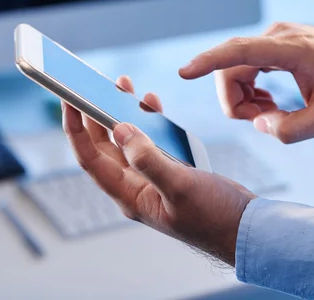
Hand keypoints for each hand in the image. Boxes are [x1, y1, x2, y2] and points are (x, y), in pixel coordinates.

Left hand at [62, 76, 255, 265]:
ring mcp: (153, 178)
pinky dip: (150, 121)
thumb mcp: (180, 187)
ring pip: (128, 140)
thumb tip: (120, 128)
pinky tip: (151, 104)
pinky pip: (152, 140)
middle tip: (93, 84)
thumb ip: (148, 159)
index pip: (90, 158)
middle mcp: (136, 186)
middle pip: (104, 145)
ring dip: (123, 112)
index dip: (75, 128)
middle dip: (96, 114)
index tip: (67, 98)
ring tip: (121, 85)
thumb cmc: (215, 217)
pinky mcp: (171, 170)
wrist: (246, 228)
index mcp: (129, 195)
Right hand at [179, 23, 313, 143]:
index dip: (208, 61)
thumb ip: (292, 130)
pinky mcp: (276, 46)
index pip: (239, 51)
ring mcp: (276, 39)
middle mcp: (278, 37)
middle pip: (231, 68)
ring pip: (236, 69)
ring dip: (243, 98)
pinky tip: (270, 103)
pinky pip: (247, 67)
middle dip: (234, 101)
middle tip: (262, 122)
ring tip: (272, 114)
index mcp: (291, 49)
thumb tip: (258, 124)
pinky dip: (250, 90)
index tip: (185, 72)